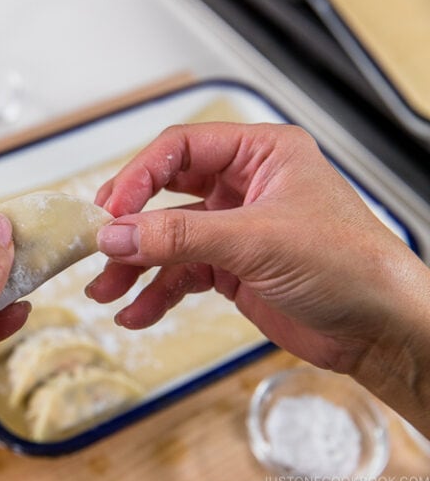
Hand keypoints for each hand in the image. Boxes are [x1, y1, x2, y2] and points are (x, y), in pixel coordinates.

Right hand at [86, 123, 429, 418]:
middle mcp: (243, 186)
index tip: (112, 210)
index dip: (140, 176)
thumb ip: (180, 236)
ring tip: (106, 290)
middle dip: (131, 223)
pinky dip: (156, 294)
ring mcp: (234, 229)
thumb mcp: (258, 241)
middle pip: (166, 194)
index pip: (181, 149)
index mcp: (260, 154)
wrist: (381, 331)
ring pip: (167, 239)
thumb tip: (116, 233)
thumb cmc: (350, 266)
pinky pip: (180, 275)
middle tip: (99, 243)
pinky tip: (137, 312)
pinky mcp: (231, 269)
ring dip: (135, 266)